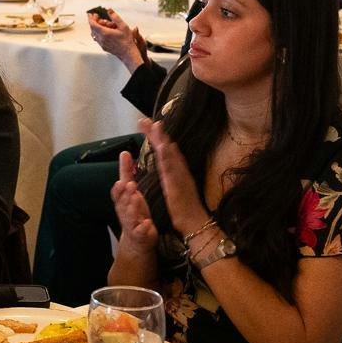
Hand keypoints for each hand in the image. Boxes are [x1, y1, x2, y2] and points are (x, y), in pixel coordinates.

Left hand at [88, 9, 146, 71]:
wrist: (128, 53)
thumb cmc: (126, 40)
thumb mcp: (123, 26)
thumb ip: (115, 17)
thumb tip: (109, 10)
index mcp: (104, 33)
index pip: (93, 24)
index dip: (90, 18)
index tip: (90, 14)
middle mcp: (101, 39)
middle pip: (92, 28)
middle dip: (93, 21)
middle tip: (97, 16)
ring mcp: (102, 44)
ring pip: (94, 34)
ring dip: (95, 27)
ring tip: (101, 23)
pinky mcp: (103, 47)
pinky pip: (97, 39)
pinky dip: (97, 33)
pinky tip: (103, 31)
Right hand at [111, 151, 159, 258]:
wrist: (137, 240)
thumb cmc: (134, 211)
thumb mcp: (130, 191)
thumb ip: (126, 173)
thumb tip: (124, 152)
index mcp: (122, 201)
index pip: (117, 194)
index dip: (118, 189)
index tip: (122, 181)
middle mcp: (124, 212)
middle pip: (122, 203)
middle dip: (126, 194)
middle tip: (131, 185)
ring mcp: (132, 224)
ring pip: (129, 216)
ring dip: (132, 208)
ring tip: (137, 199)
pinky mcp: (140, 235)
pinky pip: (140, 232)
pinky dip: (143, 228)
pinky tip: (147, 223)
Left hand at [144, 118, 208, 238]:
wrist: (195, 223)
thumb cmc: (186, 207)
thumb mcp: (177, 186)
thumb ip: (173, 174)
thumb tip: (168, 162)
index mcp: (178, 170)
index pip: (167, 150)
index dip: (158, 136)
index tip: (149, 123)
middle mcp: (180, 170)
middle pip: (168, 148)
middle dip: (157, 133)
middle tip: (145, 119)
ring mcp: (180, 177)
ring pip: (170, 155)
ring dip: (162, 140)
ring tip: (155, 126)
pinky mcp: (179, 186)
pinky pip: (172, 170)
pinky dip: (167, 158)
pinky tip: (162, 148)